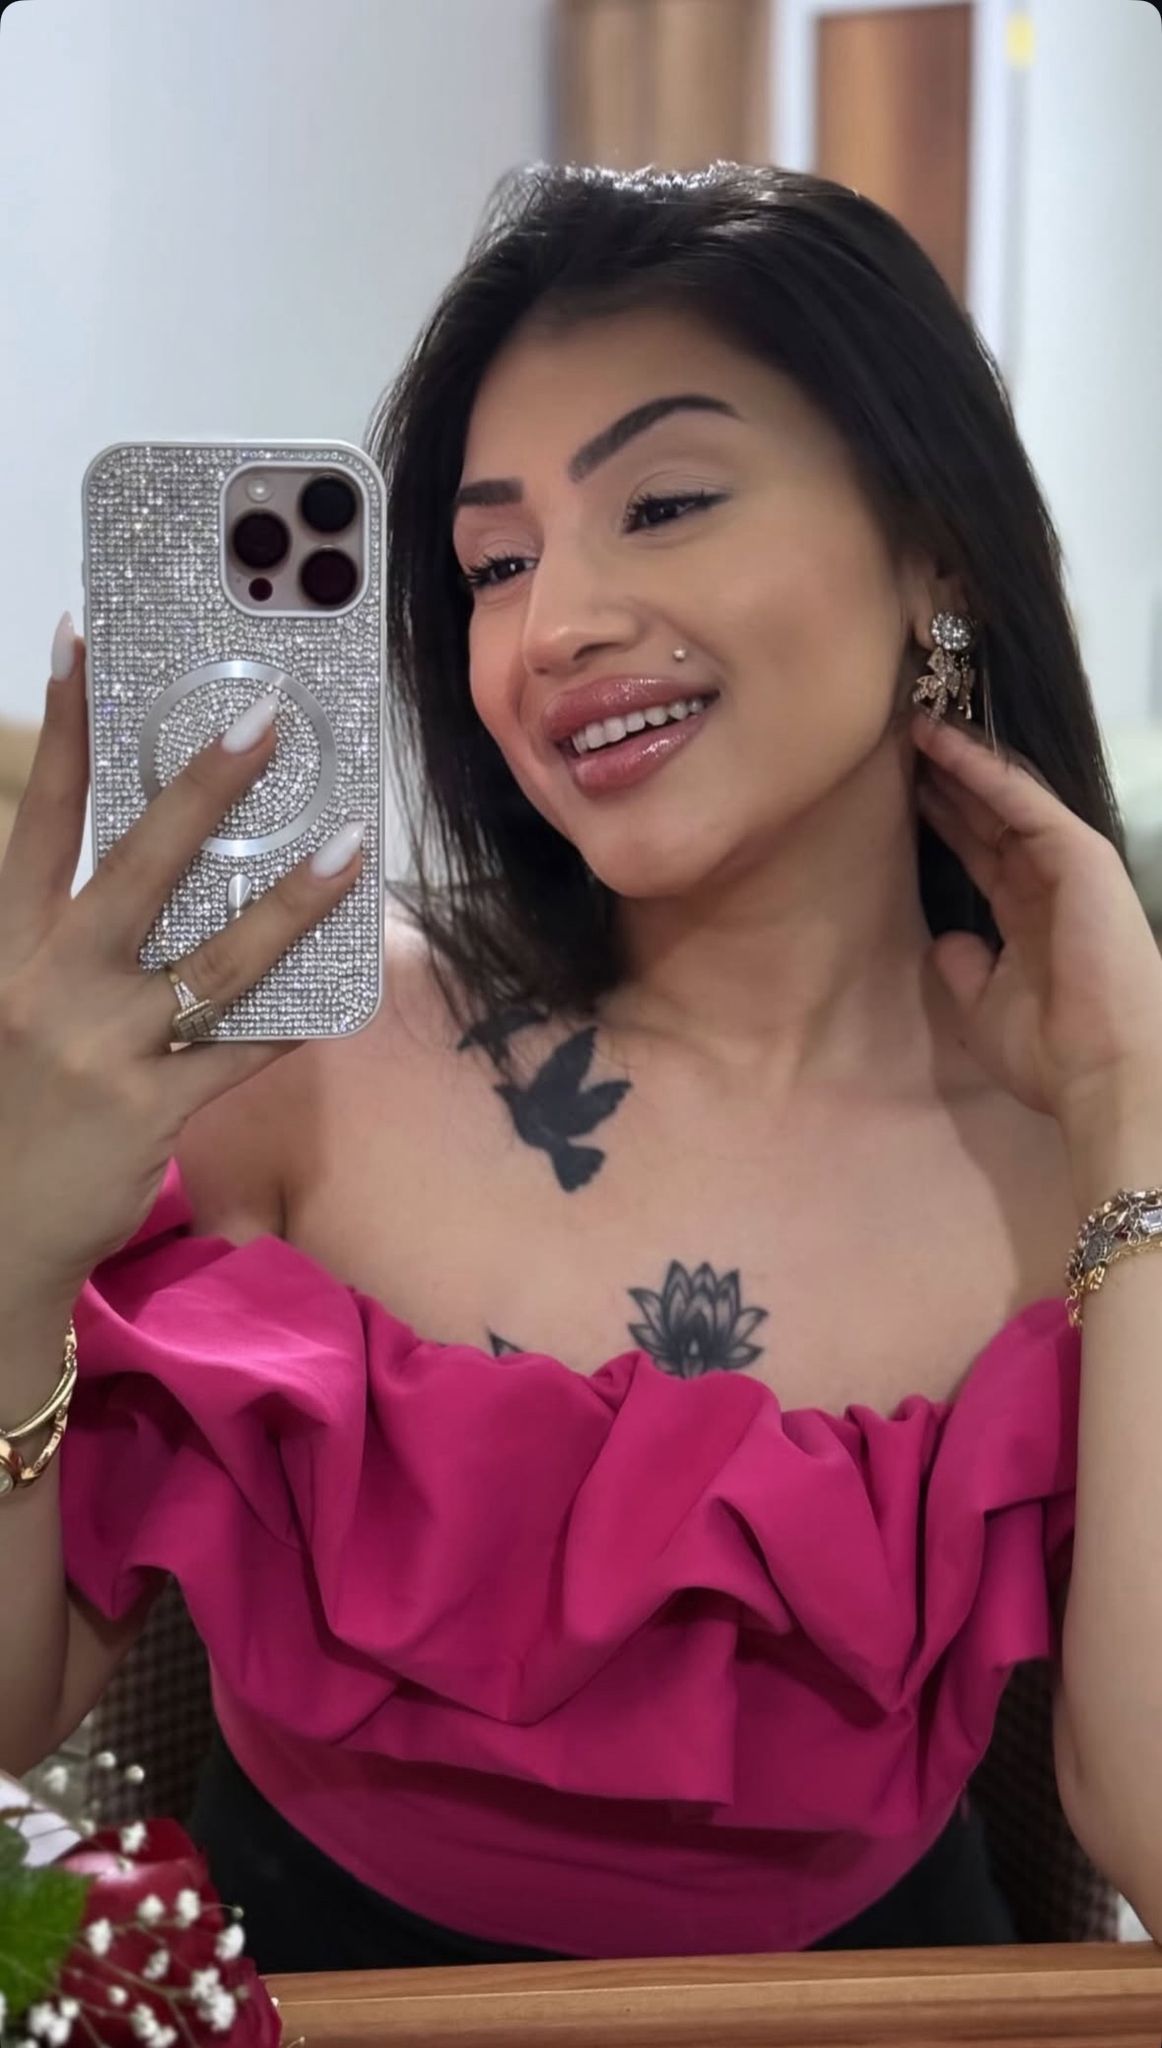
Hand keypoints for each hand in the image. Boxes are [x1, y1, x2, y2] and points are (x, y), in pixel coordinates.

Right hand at [0, 624, 364, 1301]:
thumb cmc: (8, 1107)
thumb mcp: (13, 1006)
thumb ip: (63, 941)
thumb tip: (156, 873)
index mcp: (9, 947)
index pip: (40, 819)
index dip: (65, 729)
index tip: (83, 641)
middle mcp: (52, 982)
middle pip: (135, 864)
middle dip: (204, 787)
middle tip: (265, 717)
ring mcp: (102, 1048)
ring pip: (215, 958)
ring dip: (290, 899)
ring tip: (350, 846)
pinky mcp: (148, 1113)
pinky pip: (242, 1053)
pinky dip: (294, 1019)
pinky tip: (344, 986)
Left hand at [911, 709, 1161, 1143]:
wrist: (1103, 1070)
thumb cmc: (1051, 1052)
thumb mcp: (985, 1006)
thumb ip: (966, 968)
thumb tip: (946, 942)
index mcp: (1031, 916)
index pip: (981, 851)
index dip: (945, 818)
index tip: (906, 789)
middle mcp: (1051, 882)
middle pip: (989, 815)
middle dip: (948, 779)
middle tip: (903, 741)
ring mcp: (1069, 863)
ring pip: (1005, 796)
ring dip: (961, 759)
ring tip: (917, 722)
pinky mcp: (1080, 853)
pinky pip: (1021, 800)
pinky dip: (983, 768)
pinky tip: (945, 741)